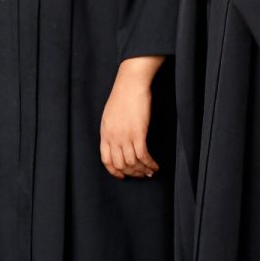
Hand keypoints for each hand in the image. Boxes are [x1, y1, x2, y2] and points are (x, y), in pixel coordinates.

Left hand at [99, 56, 162, 179]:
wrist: (130, 84)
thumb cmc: (122, 97)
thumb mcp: (110, 116)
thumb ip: (112, 131)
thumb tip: (119, 144)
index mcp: (104, 133)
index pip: (106, 160)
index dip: (114, 171)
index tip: (122, 176)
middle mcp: (113, 137)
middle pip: (120, 164)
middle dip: (132, 173)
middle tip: (142, 175)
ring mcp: (125, 136)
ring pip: (132, 162)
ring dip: (143, 170)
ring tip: (151, 172)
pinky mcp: (138, 133)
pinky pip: (143, 155)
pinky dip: (149, 163)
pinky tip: (155, 166)